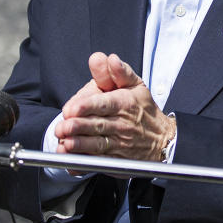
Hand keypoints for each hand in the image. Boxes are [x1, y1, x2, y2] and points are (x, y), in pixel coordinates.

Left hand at [53, 52, 174, 161]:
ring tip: (64, 143)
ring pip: (96, 145)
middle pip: (96, 125)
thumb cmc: (144, 110)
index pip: (104, 104)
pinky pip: (98, 163)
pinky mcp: (115, 161)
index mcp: (124, 103)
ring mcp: (118, 144)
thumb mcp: (136, 86)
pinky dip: (83, 164)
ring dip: (79, 145)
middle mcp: (121, 124)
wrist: (162, 140)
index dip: (86, 106)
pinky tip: (71, 161)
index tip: (71, 109)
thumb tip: (110, 58)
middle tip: (61, 127)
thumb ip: (120, 71)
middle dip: (76, 127)